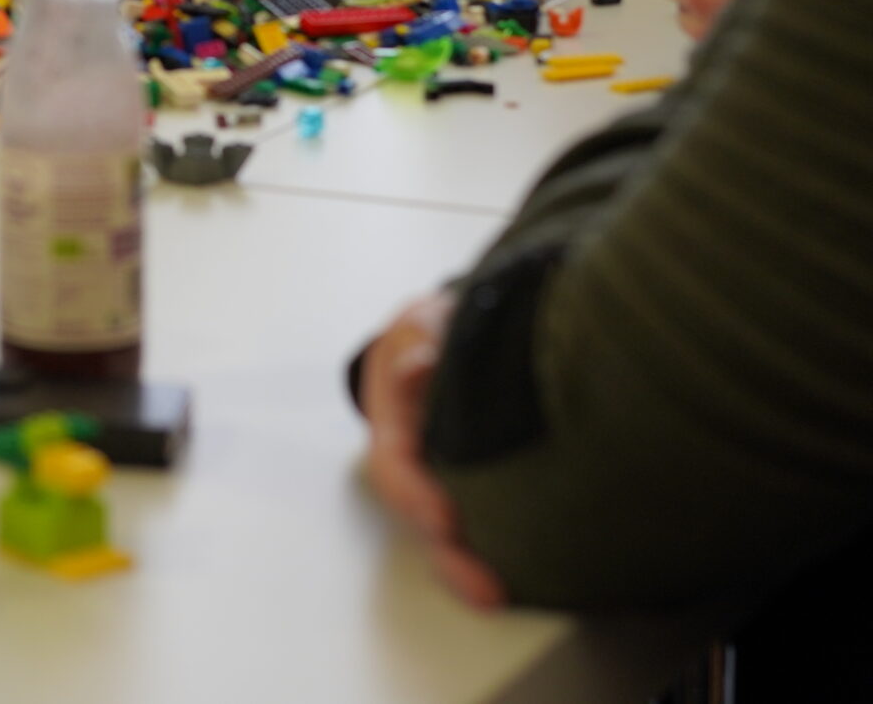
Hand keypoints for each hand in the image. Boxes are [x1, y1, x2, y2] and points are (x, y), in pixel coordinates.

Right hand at [360, 289, 506, 610]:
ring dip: (469, 570)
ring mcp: (440, 484)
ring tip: (501, 597)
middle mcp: (413, 466)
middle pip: (420, 520)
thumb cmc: (430, 334)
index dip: (416, 497)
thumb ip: (419, 341)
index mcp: (394, 426)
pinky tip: (530, 581)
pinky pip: (478, 531)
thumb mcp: (421, 327)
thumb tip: (416, 364)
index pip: (396, 467)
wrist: (442, 340)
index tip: (445, 520)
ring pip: (445, 536)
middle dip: (449, 557)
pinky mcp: (472, 495)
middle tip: (486, 591)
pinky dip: (496, 558)